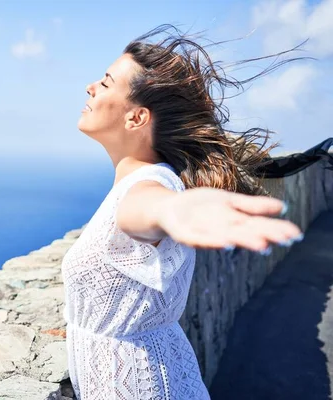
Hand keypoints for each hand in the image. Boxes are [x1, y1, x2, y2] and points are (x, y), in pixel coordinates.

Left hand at [157, 187, 301, 251]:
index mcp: (233, 221)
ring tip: (260, 245)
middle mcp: (221, 229)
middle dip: (264, 236)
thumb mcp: (229, 201)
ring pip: (226, 237)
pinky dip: (211, 242)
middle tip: (285, 241)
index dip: (276, 229)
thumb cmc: (201, 206)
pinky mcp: (184, 234)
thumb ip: (253, 206)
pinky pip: (198, 239)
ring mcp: (202, 232)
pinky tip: (224, 244)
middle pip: (245, 232)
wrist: (166, 209)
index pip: (258, 225)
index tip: (295, 234)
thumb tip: (282, 208)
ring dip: (242, 241)